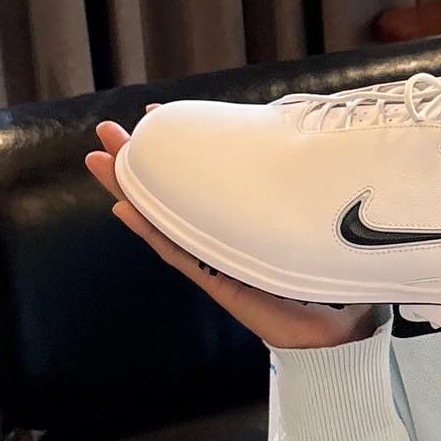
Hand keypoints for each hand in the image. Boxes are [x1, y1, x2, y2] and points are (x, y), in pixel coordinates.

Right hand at [85, 107, 377, 349]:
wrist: (340, 325)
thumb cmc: (334, 269)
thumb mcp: (317, 218)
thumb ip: (310, 191)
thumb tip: (323, 152)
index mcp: (244, 217)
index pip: (204, 176)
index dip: (178, 147)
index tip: (156, 115)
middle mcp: (222, 233)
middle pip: (170, 192)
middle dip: (137, 161)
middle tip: (106, 131)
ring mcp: (214, 256)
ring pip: (163, 216)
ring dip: (130, 189)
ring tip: (100, 160)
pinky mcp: (217, 280)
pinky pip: (179, 251)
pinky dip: (152, 231)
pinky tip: (125, 208)